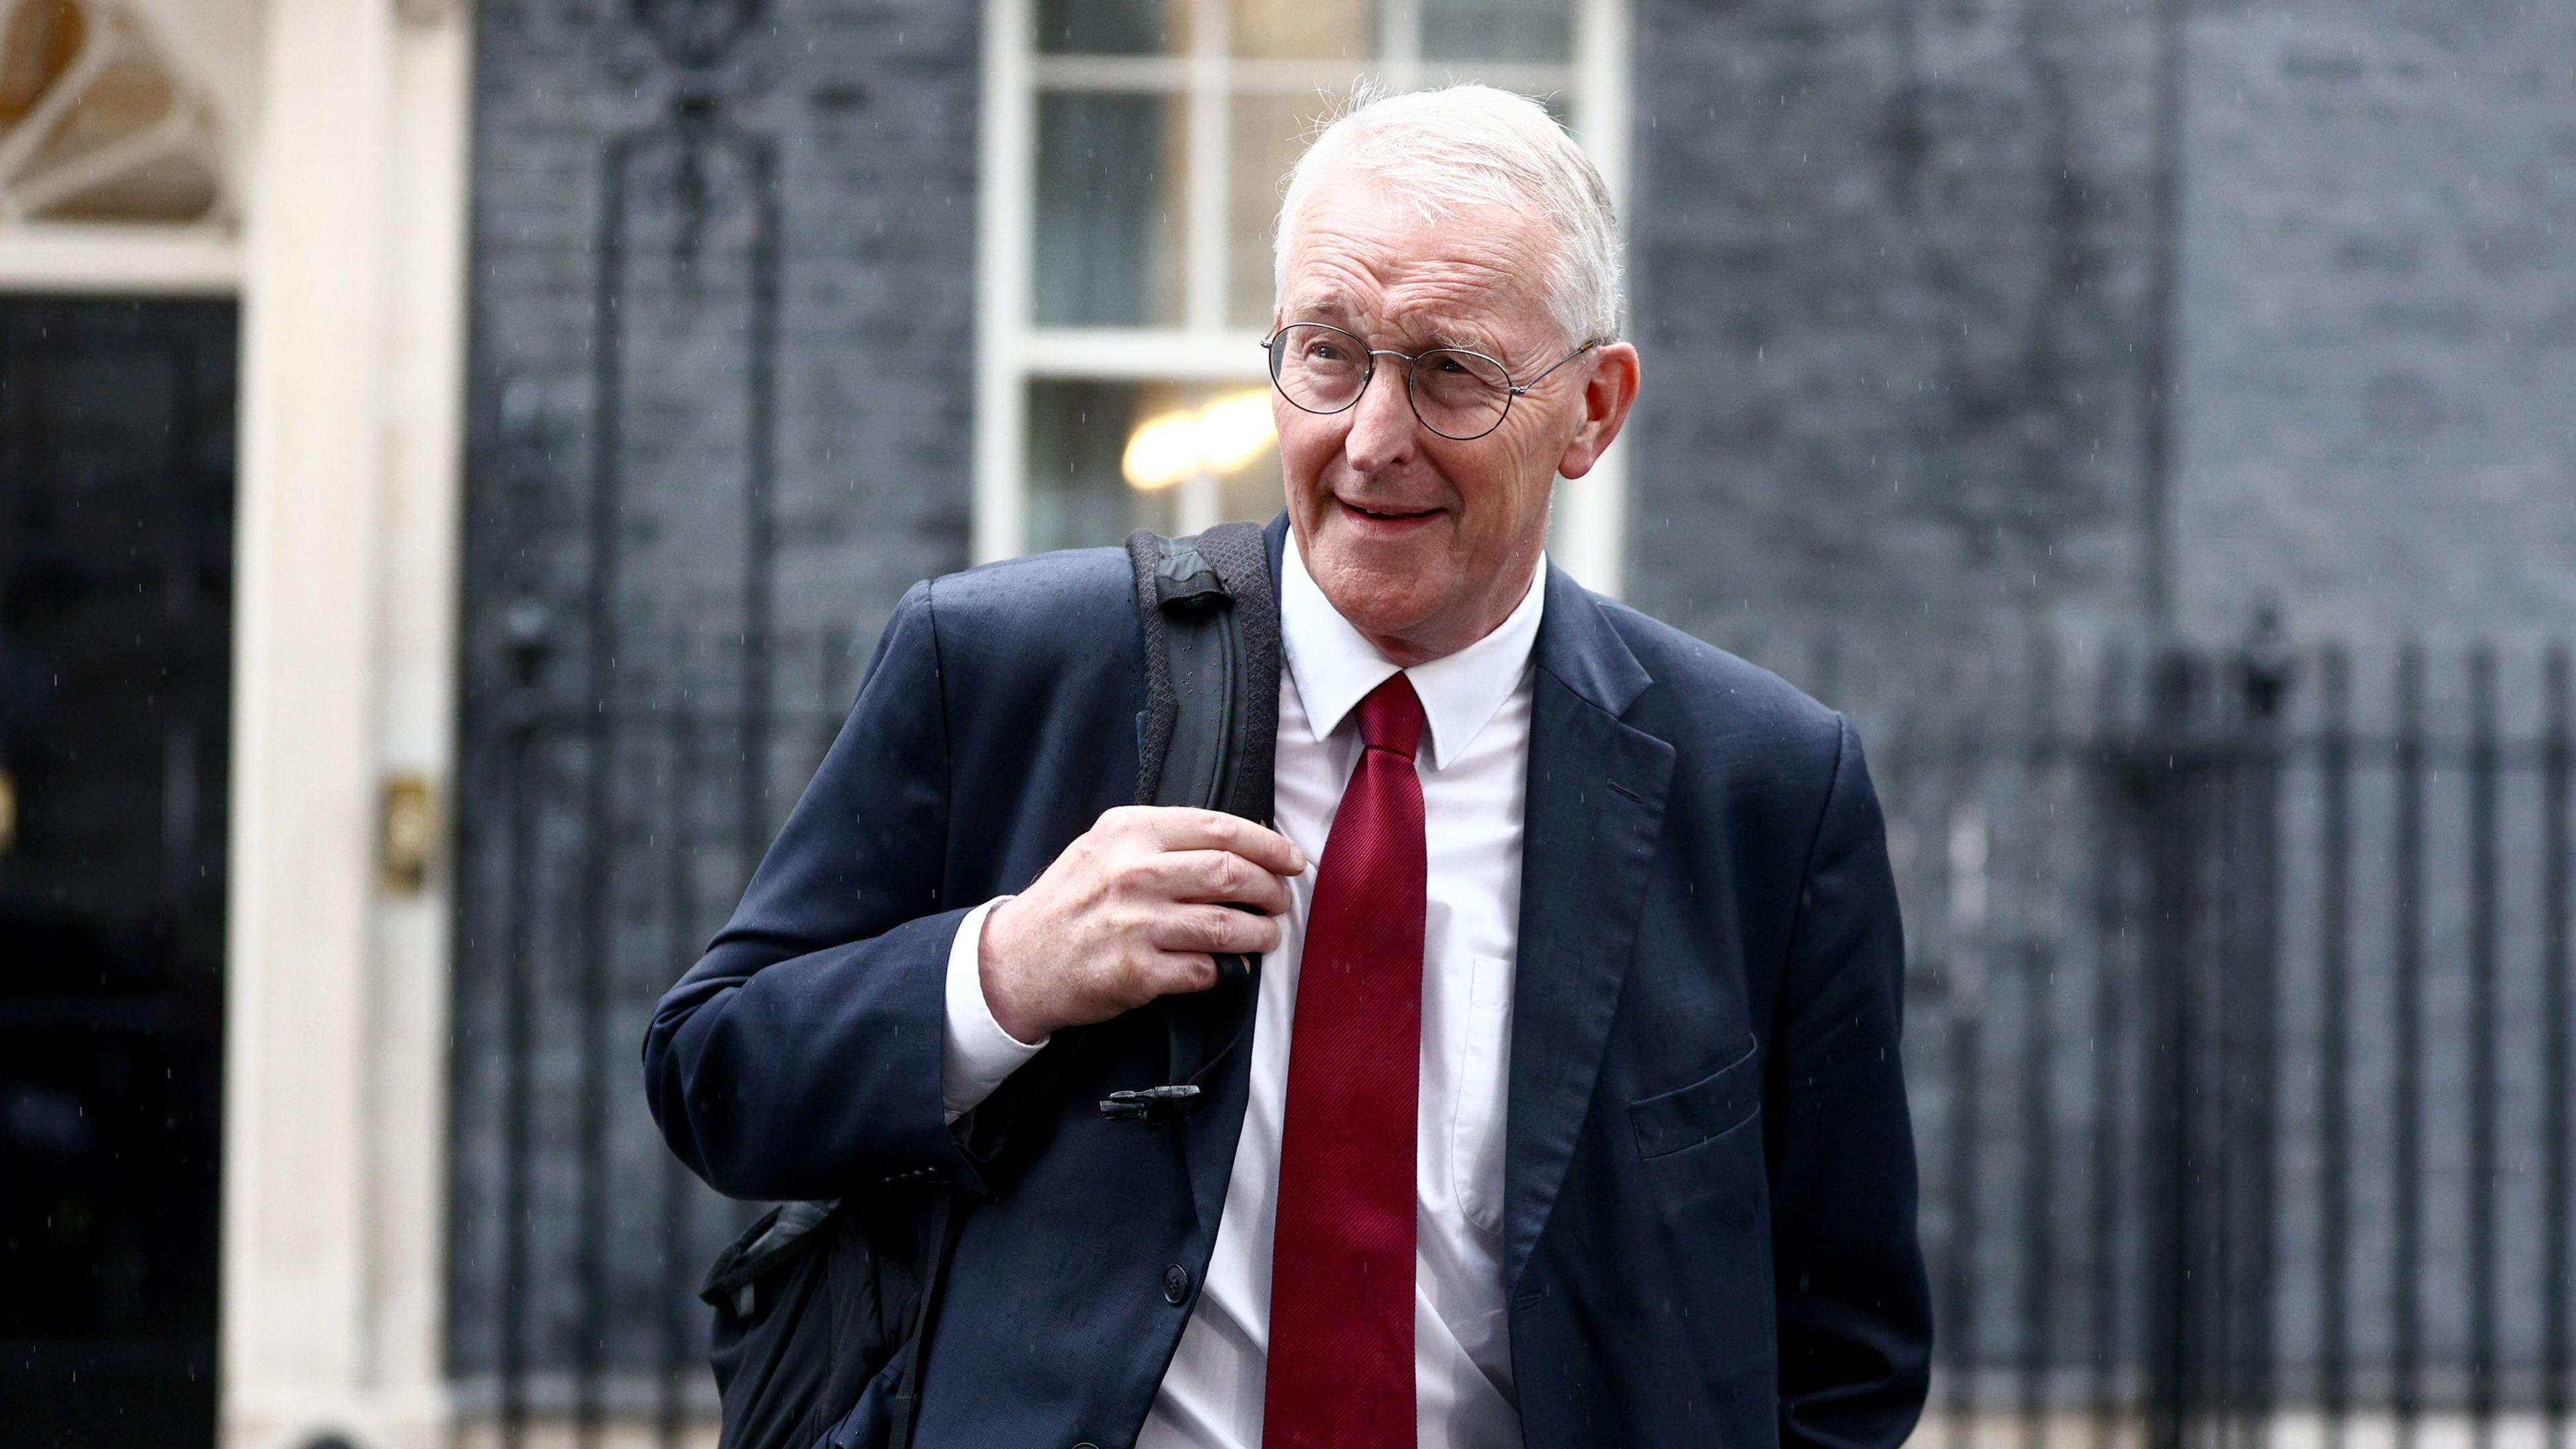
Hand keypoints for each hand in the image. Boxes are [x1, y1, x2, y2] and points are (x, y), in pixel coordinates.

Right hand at [979, 806, 1305, 1043]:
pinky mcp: (1136, 972)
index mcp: (1129, 832)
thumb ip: (1163, 839)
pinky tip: (1224, 967)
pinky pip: (1203, 970)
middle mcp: (1133, 873)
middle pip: (1231, 874)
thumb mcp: (1106, 847)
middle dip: (1271, 889)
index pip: (1218, 828)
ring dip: (1260, 933)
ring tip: (1267, 935)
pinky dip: (1223, 970)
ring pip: (1225, 925)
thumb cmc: (1071, 900)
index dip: (1268, 844)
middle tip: (1282, 901)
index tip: (1292, 859)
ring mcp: (1135, 924)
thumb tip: (1241, 842)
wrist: (1016, 961)